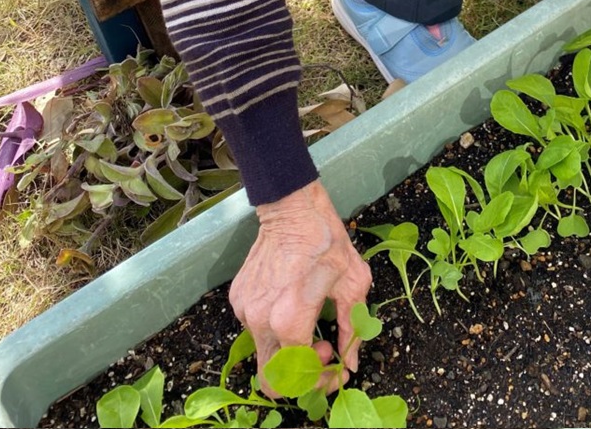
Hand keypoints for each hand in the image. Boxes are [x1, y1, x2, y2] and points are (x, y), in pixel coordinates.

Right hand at [229, 180, 372, 396]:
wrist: (292, 209)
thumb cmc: (327, 242)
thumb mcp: (353, 285)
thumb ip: (352, 331)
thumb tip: (352, 363)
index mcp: (290, 320)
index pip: (299, 376)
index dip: (322, 380)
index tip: (338, 367)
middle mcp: (261, 320)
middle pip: (272, 380)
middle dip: (301, 376)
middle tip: (323, 350)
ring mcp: (244, 309)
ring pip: (264, 353)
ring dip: (288, 350)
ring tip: (310, 323)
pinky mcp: (237, 297)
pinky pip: (255, 328)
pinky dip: (275, 328)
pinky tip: (292, 305)